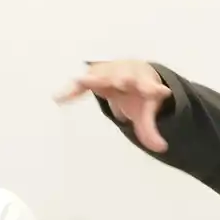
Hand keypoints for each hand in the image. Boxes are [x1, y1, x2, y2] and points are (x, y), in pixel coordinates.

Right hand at [55, 60, 172, 152]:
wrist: (128, 70)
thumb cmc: (137, 93)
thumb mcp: (145, 110)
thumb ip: (151, 130)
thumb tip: (162, 149)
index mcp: (143, 83)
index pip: (150, 86)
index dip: (154, 89)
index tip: (161, 91)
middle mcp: (126, 75)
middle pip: (125, 75)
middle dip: (123, 78)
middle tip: (121, 82)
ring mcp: (108, 73)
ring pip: (101, 75)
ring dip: (93, 78)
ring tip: (81, 80)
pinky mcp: (93, 77)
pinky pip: (80, 85)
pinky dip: (70, 90)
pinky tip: (57, 98)